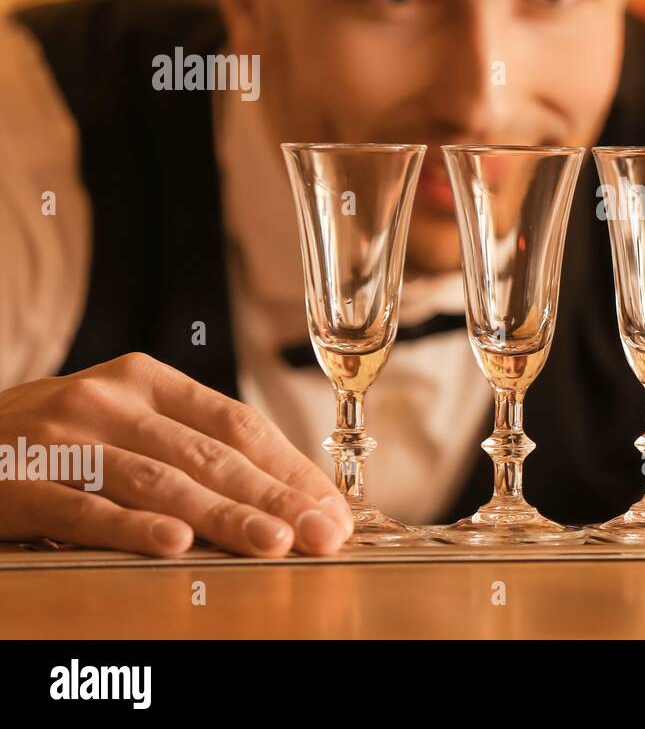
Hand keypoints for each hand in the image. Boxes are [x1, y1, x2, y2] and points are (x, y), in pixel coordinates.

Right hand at [0, 353, 352, 556]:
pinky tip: (177, 546)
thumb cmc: (56, 441)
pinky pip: (84, 510)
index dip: (290, 467)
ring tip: (273, 543)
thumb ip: (191, 448)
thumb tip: (285, 496)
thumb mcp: (124, 424)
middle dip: (274, 498)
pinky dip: (133, 528)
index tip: (331, 508)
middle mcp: (108, 400)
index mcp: (146, 380)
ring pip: (158, 481)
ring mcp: (62, 439)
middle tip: (321, 534)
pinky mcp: (17, 482)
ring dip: (223, 516)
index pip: (236, 423)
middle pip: (209, 454)